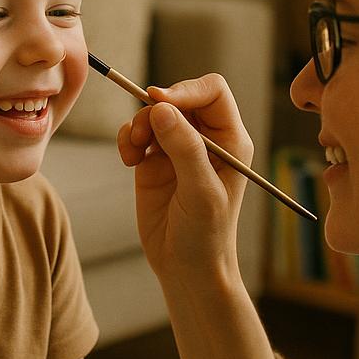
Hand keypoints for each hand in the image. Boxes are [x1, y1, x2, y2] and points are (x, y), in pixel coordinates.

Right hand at [116, 74, 252, 282]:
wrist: (186, 268)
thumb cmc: (206, 234)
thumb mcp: (200, 191)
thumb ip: (184, 148)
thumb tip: (161, 109)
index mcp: (231, 140)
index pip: (212, 92)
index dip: (186, 90)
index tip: (159, 101)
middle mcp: (206, 139)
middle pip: (179, 98)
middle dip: (156, 109)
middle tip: (141, 133)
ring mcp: (178, 149)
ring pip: (154, 114)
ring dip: (138, 125)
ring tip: (133, 151)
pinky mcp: (153, 162)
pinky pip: (137, 133)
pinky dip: (127, 139)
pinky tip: (128, 160)